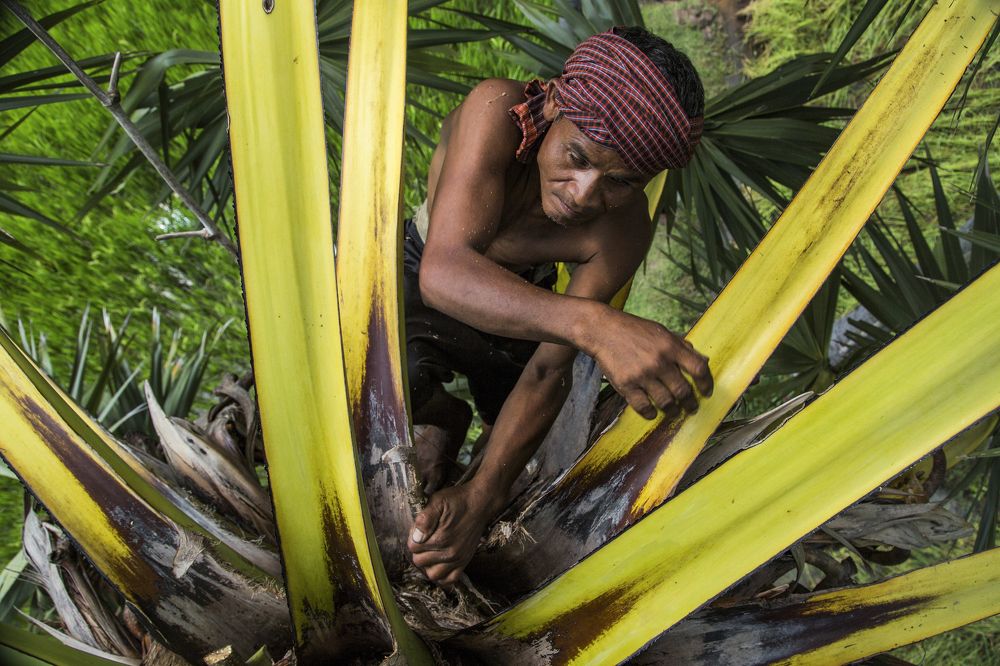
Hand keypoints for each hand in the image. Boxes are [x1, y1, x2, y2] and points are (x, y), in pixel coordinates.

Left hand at [408, 480, 502, 585]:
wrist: (480, 503)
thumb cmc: (458, 501)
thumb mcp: (438, 501)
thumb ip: (425, 519)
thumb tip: (416, 536)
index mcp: (440, 539)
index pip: (412, 547)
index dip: (413, 536)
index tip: (420, 529)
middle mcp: (449, 553)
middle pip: (419, 562)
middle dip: (418, 550)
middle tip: (425, 538)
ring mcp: (458, 559)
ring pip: (432, 575)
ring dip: (427, 565)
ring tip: (430, 552)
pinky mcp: (464, 561)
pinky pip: (449, 580)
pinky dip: (442, 576)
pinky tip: (439, 564)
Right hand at [590, 309, 712, 419]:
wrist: (602, 330)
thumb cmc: (633, 330)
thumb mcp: (661, 332)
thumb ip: (681, 346)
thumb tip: (702, 361)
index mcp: (670, 346)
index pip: (698, 369)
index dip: (706, 383)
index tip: (706, 392)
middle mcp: (659, 361)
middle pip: (683, 390)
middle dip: (690, 403)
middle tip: (691, 408)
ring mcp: (642, 374)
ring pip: (666, 402)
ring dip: (672, 410)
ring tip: (673, 411)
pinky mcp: (626, 384)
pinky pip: (643, 406)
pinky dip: (650, 413)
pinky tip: (652, 412)